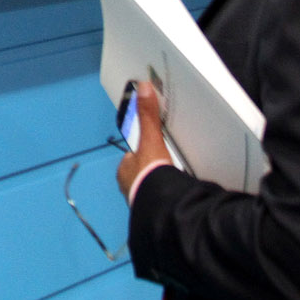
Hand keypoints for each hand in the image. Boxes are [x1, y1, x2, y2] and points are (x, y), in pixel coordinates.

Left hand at [117, 82, 173, 199]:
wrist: (161, 204)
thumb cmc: (150, 171)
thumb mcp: (150, 139)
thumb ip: (148, 116)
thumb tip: (143, 86)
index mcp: (124, 170)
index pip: (131, 157)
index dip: (141, 153)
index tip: (154, 152)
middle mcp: (127, 186)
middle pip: (139, 174)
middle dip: (150, 171)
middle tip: (165, 167)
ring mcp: (139, 201)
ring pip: (148, 188)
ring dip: (157, 185)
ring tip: (172, 180)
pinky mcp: (152, 212)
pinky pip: (158, 200)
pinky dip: (165, 197)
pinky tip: (175, 194)